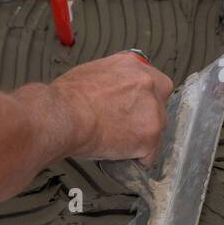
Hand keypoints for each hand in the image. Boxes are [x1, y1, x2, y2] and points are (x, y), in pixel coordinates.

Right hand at [49, 51, 172, 163]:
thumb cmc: (68, 97)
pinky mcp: (150, 136)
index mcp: (133, 65)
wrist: (64, 115)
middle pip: (159, 105)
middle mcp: (149, 83)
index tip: (135, 107)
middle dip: (145, 117)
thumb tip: (112, 91)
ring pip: (156, 129)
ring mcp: (153, 110)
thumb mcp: (92, 72)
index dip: (143, 98)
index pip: (153, 82)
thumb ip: (113, 79)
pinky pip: (150, 154)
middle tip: (124, 125)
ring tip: (118, 141)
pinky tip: (123, 156)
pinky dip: (138, 159)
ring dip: (142, 137)